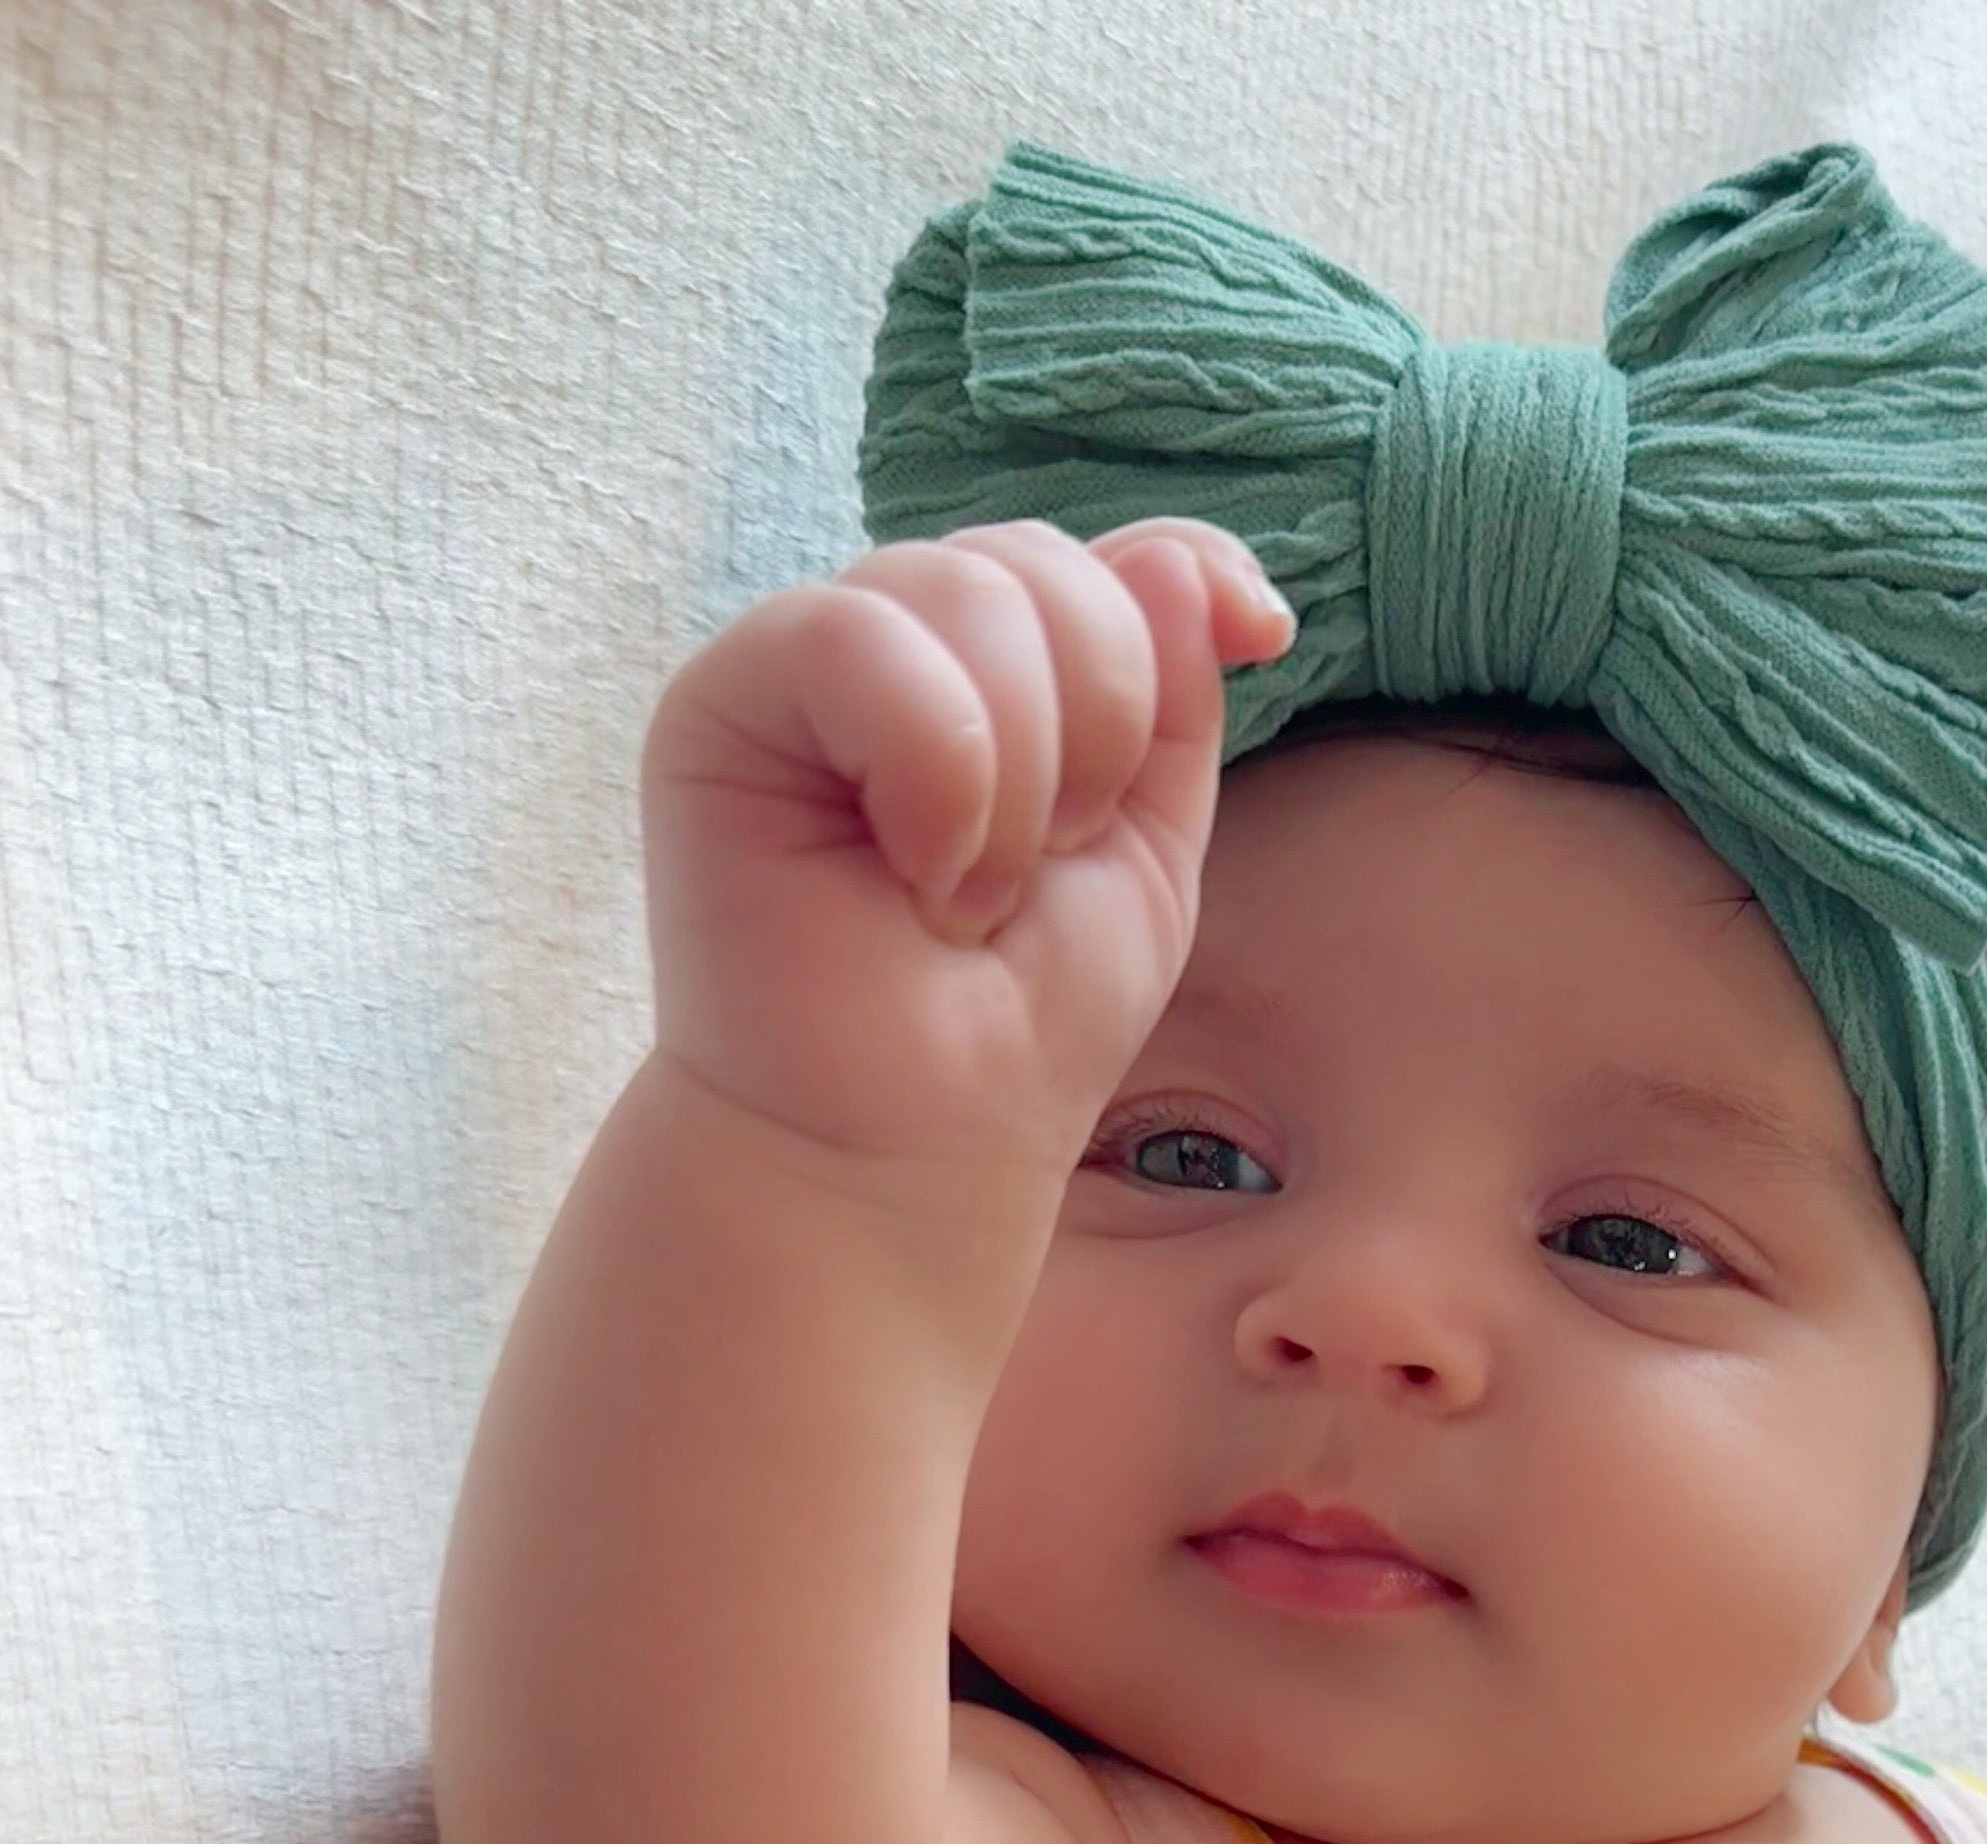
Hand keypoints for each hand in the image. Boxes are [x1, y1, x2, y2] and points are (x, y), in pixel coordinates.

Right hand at [638, 514, 1296, 1173]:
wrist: (909, 1149)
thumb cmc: (1016, 1024)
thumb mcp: (1142, 845)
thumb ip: (1169, 694)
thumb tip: (1194, 564)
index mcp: (994, 673)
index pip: (1096, 551)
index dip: (1183, 577)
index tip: (1264, 635)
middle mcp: (897, 648)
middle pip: (1037, 563)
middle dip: (1095, 726)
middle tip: (1043, 867)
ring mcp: (803, 666)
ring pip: (961, 590)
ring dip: (1016, 773)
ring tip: (969, 895)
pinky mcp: (722, 700)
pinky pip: (856, 636)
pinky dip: (933, 769)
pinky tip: (914, 875)